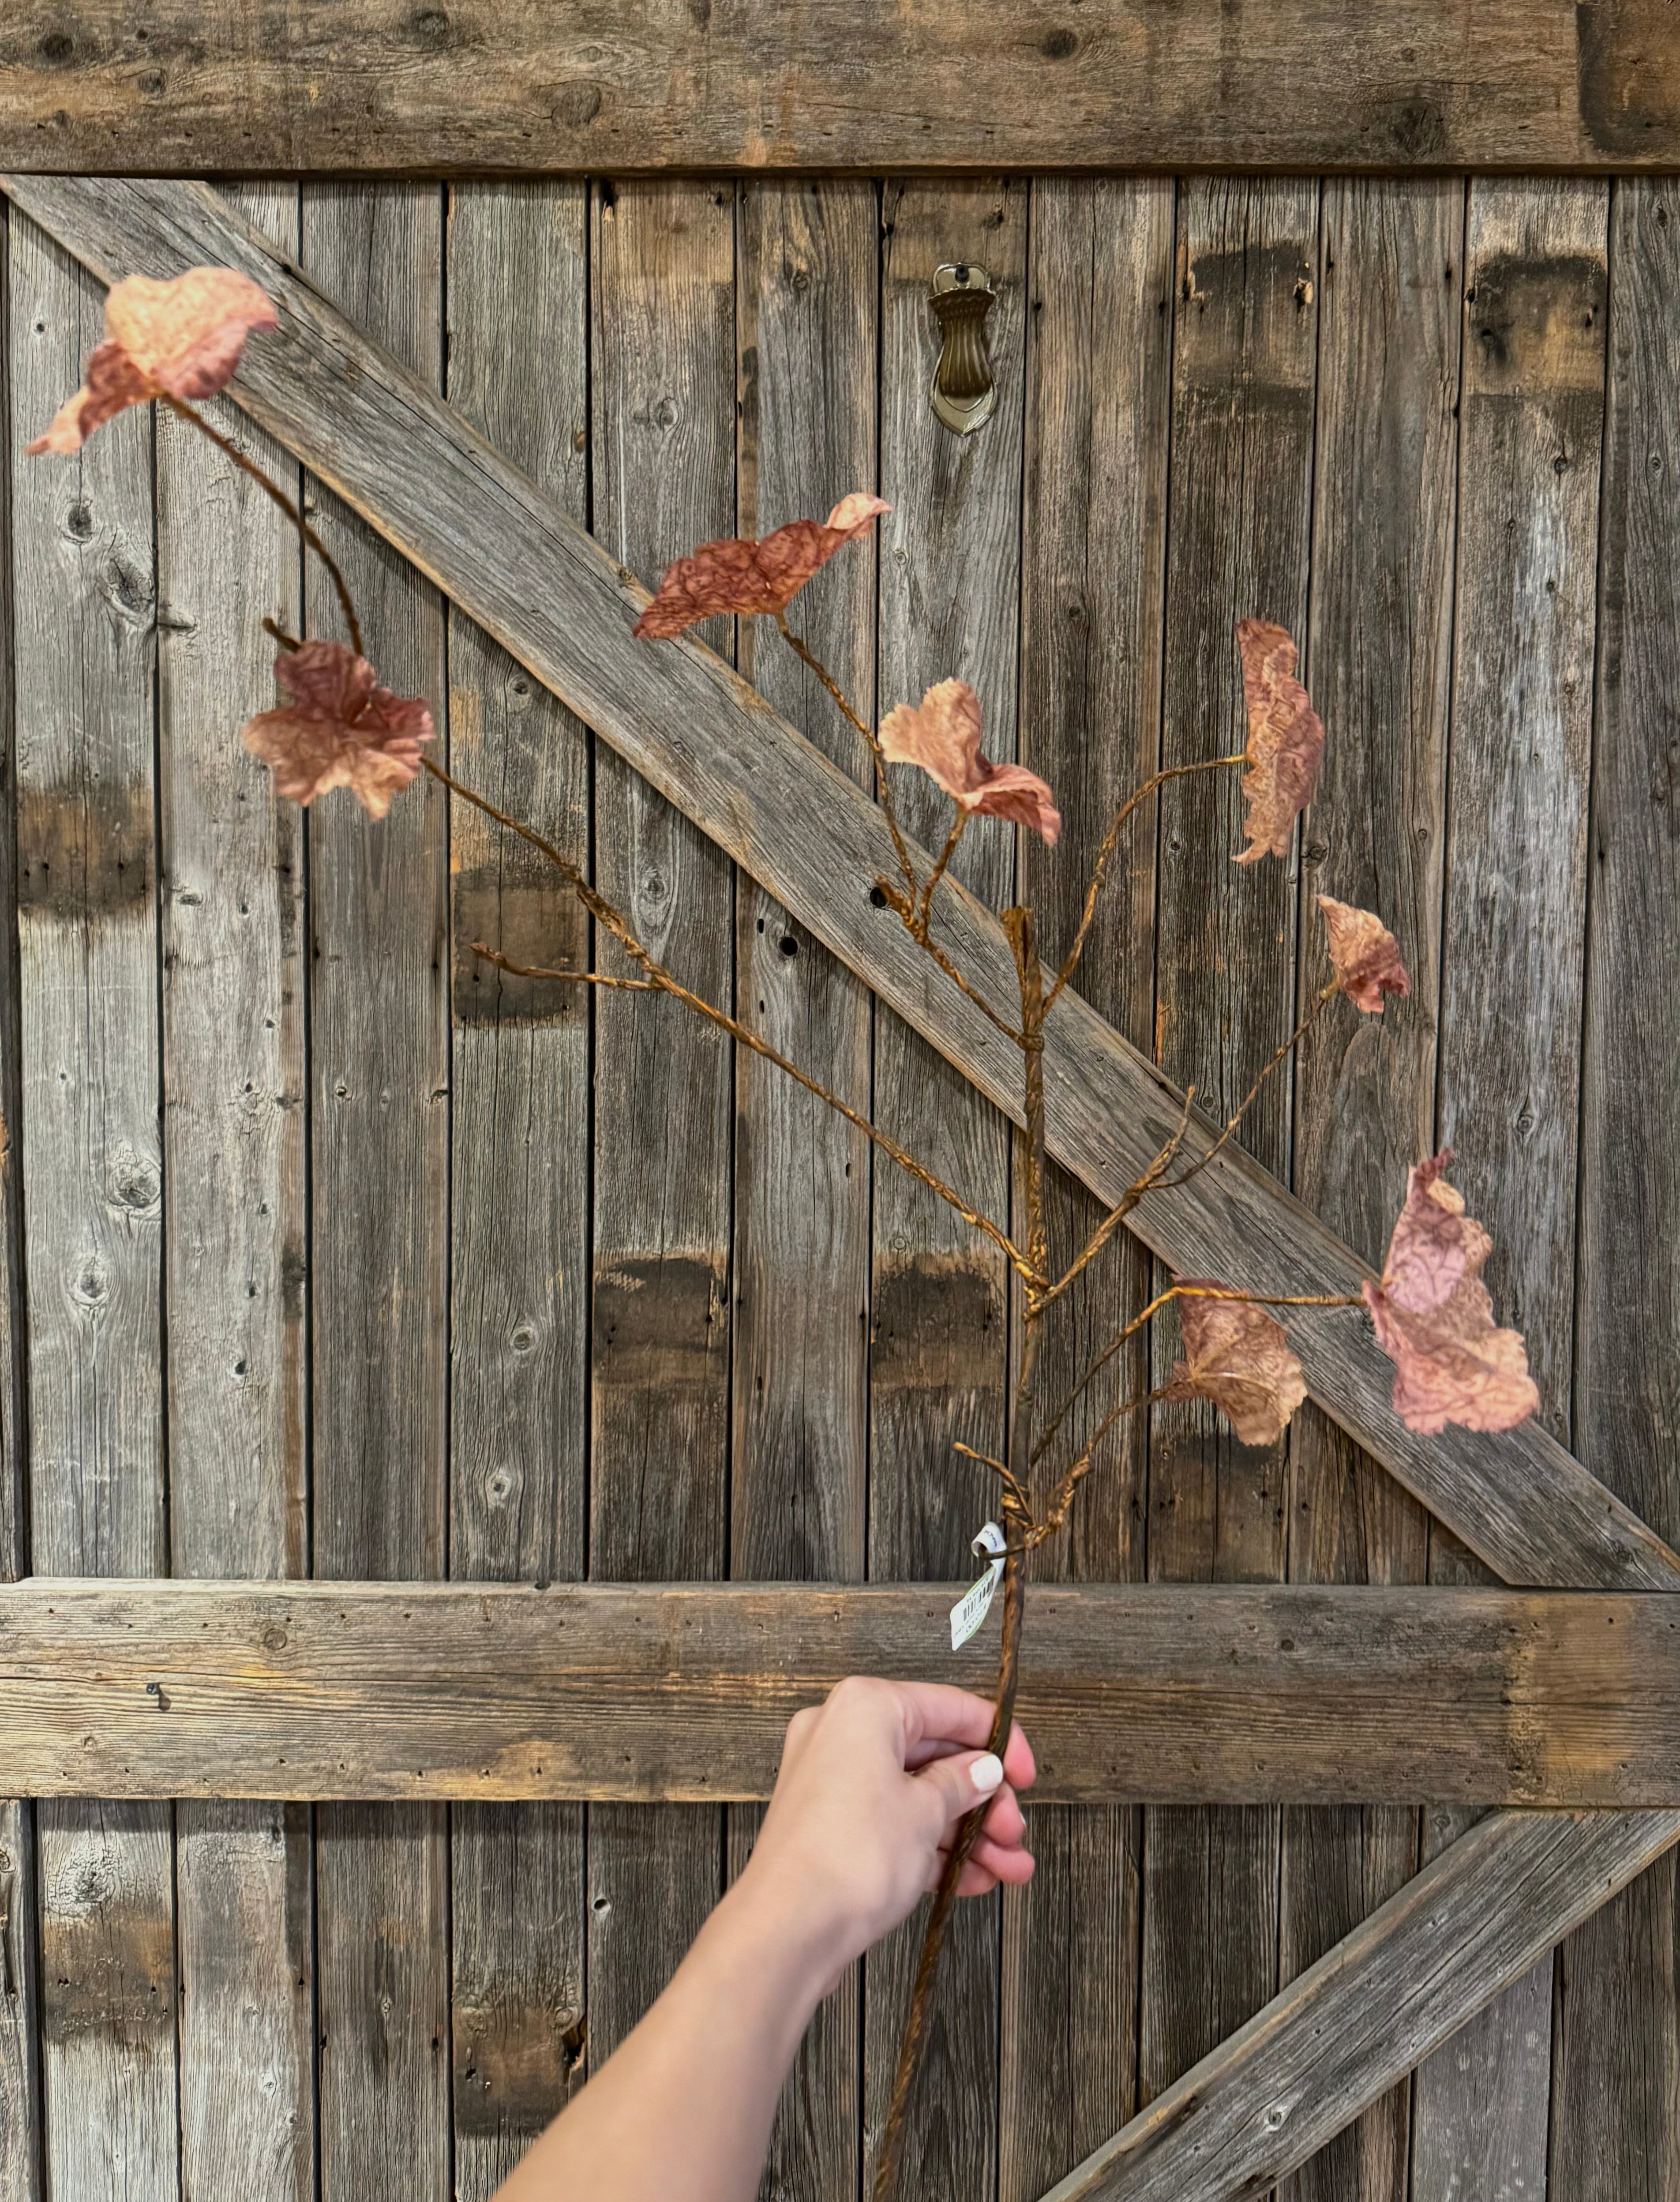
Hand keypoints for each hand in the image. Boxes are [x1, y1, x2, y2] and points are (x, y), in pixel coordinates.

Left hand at [734, 1676, 1035, 1996]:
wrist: (788, 1930)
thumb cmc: (850, 1857)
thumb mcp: (927, 1812)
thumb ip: (962, 1785)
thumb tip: (983, 1771)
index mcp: (866, 1707)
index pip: (949, 1708)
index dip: (999, 1741)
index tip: (1025, 1772)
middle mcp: (843, 1735)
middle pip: (935, 1756)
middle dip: (984, 1801)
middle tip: (1015, 1832)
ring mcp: (833, 1783)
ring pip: (917, 1797)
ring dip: (968, 1833)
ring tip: (1009, 1868)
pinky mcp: (830, 1827)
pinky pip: (894, 1825)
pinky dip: (933, 1849)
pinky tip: (974, 1879)